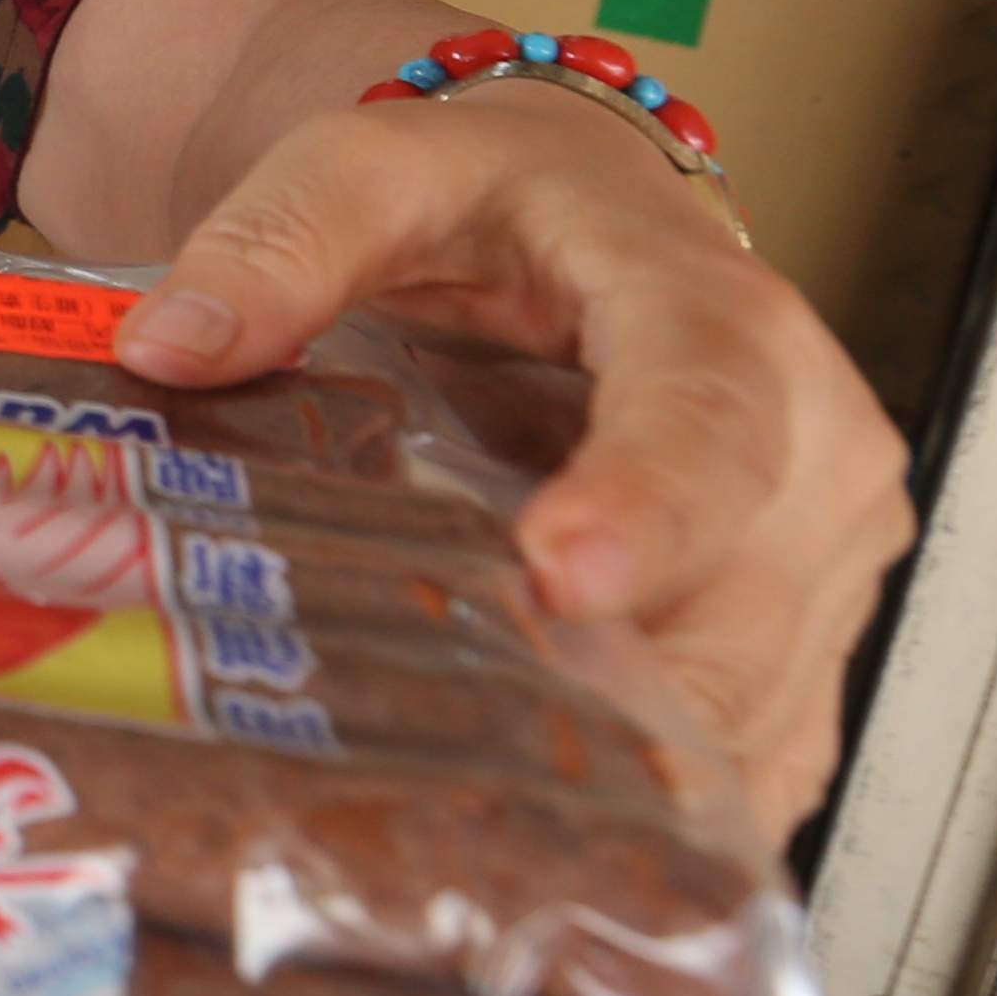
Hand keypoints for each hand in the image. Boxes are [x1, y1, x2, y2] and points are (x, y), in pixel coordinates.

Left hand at [107, 84, 908, 834]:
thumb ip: (282, 241)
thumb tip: (173, 341)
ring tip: (475, 794)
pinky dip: (670, 804)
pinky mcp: (808, 637)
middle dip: (611, 689)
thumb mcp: (375, 171)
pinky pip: (766, 752)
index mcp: (720, 318)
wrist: (596, 216)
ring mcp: (823, 555)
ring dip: (631, 765)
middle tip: (455, 747)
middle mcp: (812, 444)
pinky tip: (553, 824)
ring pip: (754, 702)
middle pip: (739, 603)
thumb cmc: (495, 202)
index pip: (709, 419)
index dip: (648, 505)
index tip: (562, 575)